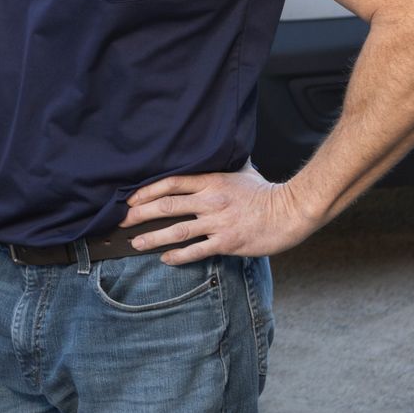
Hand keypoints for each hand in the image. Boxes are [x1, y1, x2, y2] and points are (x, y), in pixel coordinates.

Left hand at [122, 164, 320, 262]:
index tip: (129, 199)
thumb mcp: (241, 172)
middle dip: (140, 214)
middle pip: (166, 206)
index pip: (170, 182)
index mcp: (211, 181)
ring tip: (135, 244)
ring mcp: (218, 222)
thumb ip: (221, 167)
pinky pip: (197, 250)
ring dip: (152, 238)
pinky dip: (178, 256)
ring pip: (177, 230)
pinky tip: (165, 258)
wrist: (292, 212)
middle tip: (122, 221)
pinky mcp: (227, 242)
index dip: (146, 191)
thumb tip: (213, 153)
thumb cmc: (266, 193)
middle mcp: (211, 201)